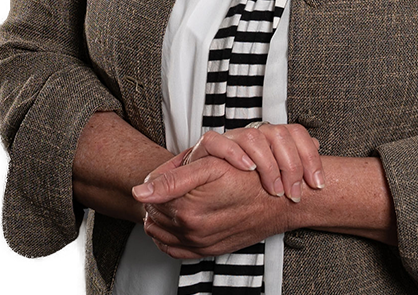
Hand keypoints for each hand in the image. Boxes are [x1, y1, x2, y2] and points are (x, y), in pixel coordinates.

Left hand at [133, 156, 295, 258]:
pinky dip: (170, 238)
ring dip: (164, 218)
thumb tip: (138, 192)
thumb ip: (171, 179)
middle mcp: (191, 231)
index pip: (152, 199)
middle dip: (158, 201)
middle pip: (156, 216)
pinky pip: (177, 250)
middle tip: (172, 186)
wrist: (278, 203)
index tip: (166, 176)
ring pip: (164, 233)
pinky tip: (178, 223)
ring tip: (176, 200)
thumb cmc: (248, 178)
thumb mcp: (209, 166)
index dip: (157, 183)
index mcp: (187, 209)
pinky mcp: (209, 251)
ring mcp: (200, 244)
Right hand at [182, 123, 323, 201]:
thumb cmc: (241, 176)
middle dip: (291, 166)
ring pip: (253, 136)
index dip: (310, 157)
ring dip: (267, 164)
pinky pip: (218, 141)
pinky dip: (234, 154)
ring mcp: (232, 138)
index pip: (297, 133)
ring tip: (273, 188)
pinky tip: (246, 169)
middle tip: (293, 194)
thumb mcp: (273, 170)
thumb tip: (317, 145)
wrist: (204, 177)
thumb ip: (293, 159)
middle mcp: (254, 134)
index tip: (317, 184)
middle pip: (279, 135)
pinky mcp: (208, 146)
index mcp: (271, 137)